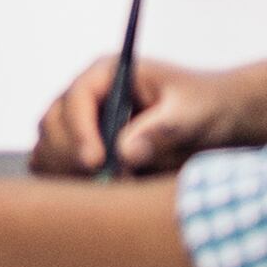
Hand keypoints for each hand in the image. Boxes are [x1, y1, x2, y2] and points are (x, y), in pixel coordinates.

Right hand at [30, 51, 264, 179]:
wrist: (217, 123)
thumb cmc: (205, 106)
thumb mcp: (190, 113)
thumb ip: (160, 130)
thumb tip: (125, 153)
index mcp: (108, 73)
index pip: (76, 98)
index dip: (80, 130)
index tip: (97, 162)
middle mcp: (87, 97)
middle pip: (53, 124)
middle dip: (72, 156)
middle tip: (107, 181)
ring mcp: (81, 125)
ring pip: (49, 149)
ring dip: (69, 173)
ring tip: (111, 186)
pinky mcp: (83, 152)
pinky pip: (57, 169)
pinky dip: (70, 184)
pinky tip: (102, 192)